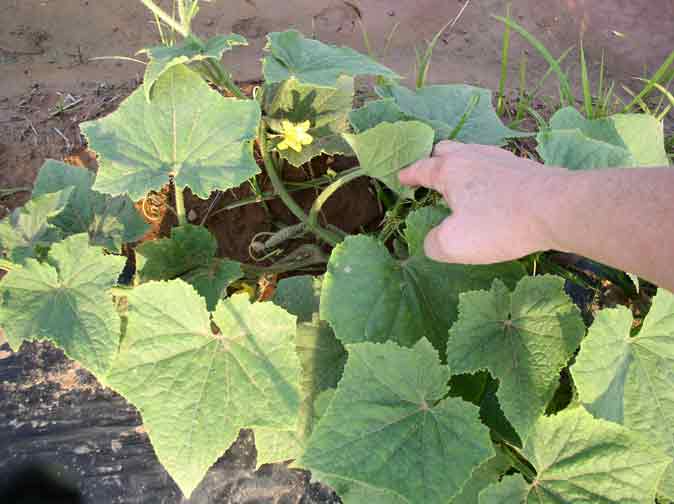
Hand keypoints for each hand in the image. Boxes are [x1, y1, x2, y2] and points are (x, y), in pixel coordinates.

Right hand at [398, 141, 566, 263]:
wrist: (559, 208)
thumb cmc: (499, 223)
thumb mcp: (454, 244)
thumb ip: (434, 244)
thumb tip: (432, 242)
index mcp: (450, 170)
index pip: (421, 168)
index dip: (408, 175)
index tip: (400, 177)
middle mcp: (473, 156)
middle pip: (447, 150)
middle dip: (434, 160)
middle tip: (430, 174)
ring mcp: (501, 159)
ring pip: (473, 154)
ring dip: (462, 165)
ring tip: (460, 181)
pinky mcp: (524, 168)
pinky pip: (495, 166)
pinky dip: (486, 174)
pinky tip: (492, 188)